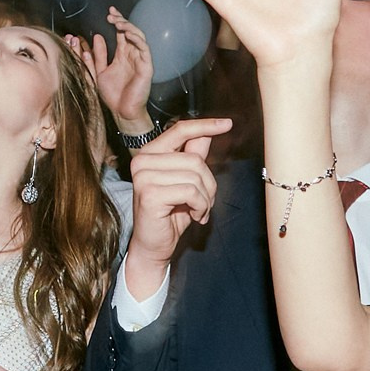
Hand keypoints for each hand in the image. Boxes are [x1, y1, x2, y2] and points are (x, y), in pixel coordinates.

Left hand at [66, 6, 153, 132]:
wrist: (123, 112)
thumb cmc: (113, 95)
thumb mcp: (99, 72)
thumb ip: (98, 55)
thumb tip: (96, 37)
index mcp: (122, 55)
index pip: (121, 33)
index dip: (117, 21)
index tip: (109, 12)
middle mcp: (132, 55)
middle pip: (130, 32)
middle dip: (121, 21)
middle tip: (111, 15)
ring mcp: (140, 60)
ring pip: (138, 37)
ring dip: (129, 27)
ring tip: (119, 22)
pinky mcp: (146, 66)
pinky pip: (144, 49)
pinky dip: (137, 40)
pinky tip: (128, 34)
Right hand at [123, 117, 231, 296]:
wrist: (154, 246)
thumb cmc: (170, 215)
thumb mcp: (186, 181)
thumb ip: (192, 156)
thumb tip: (208, 133)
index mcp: (150, 153)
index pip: (180, 130)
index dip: (205, 125)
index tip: (227, 123)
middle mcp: (142, 161)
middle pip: (194, 159)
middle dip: (209, 183)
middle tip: (205, 202)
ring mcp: (143, 177)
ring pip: (195, 176)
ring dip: (206, 198)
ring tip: (199, 211)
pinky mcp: (150, 194)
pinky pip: (191, 192)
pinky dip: (201, 206)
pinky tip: (194, 216)